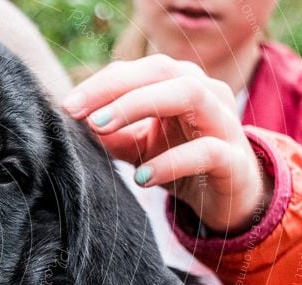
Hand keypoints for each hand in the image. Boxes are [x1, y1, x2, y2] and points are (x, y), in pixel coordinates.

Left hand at [63, 54, 272, 234]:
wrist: (226, 198)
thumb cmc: (179, 163)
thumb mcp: (138, 147)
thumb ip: (112, 135)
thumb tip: (79, 125)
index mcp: (179, 85)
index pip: (138, 71)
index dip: (100, 84)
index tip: (68, 106)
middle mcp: (206, 93)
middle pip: (162, 71)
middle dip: (115, 89)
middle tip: (79, 114)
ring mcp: (223, 122)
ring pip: (189, 94)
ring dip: (139, 106)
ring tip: (101, 130)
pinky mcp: (234, 159)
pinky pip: (206, 151)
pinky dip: (171, 161)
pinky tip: (142, 177)